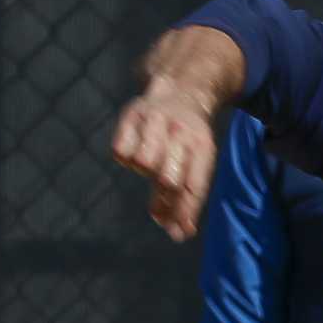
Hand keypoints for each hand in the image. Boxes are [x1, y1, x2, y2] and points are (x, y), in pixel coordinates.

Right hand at [111, 78, 216, 241]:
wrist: (182, 88)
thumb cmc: (189, 139)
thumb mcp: (198, 162)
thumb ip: (187, 198)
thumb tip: (178, 234)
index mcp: (201, 146)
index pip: (193, 186)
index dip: (185, 213)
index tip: (181, 234)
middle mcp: (180, 132)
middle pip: (168, 179)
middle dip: (164, 198)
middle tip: (161, 203)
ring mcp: (155, 121)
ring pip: (142, 163)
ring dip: (144, 171)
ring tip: (150, 165)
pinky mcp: (131, 115)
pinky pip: (121, 152)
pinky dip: (125, 157)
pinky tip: (135, 148)